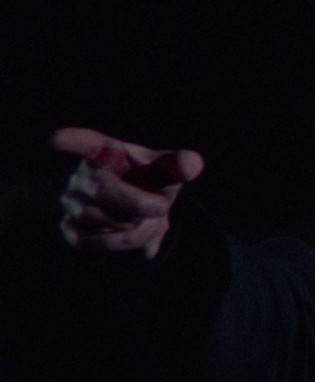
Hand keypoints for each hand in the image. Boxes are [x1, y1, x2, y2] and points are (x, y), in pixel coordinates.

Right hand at [51, 127, 204, 259]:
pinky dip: (119, 242)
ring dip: (135, 227)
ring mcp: (71, 202)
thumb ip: (180, 165)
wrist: (145, 213)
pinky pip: (91, 241)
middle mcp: (82, 175)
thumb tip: (192, 164)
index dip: (72, 141)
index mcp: (105, 152)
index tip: (56, 139)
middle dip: (138, 205)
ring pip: (100, 221)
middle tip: (161, 207)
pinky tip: (132, 233)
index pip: (86, 143)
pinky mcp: (69, 228)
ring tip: (150, 220)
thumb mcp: (169, 172)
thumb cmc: (154, 182)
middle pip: (103, 191)